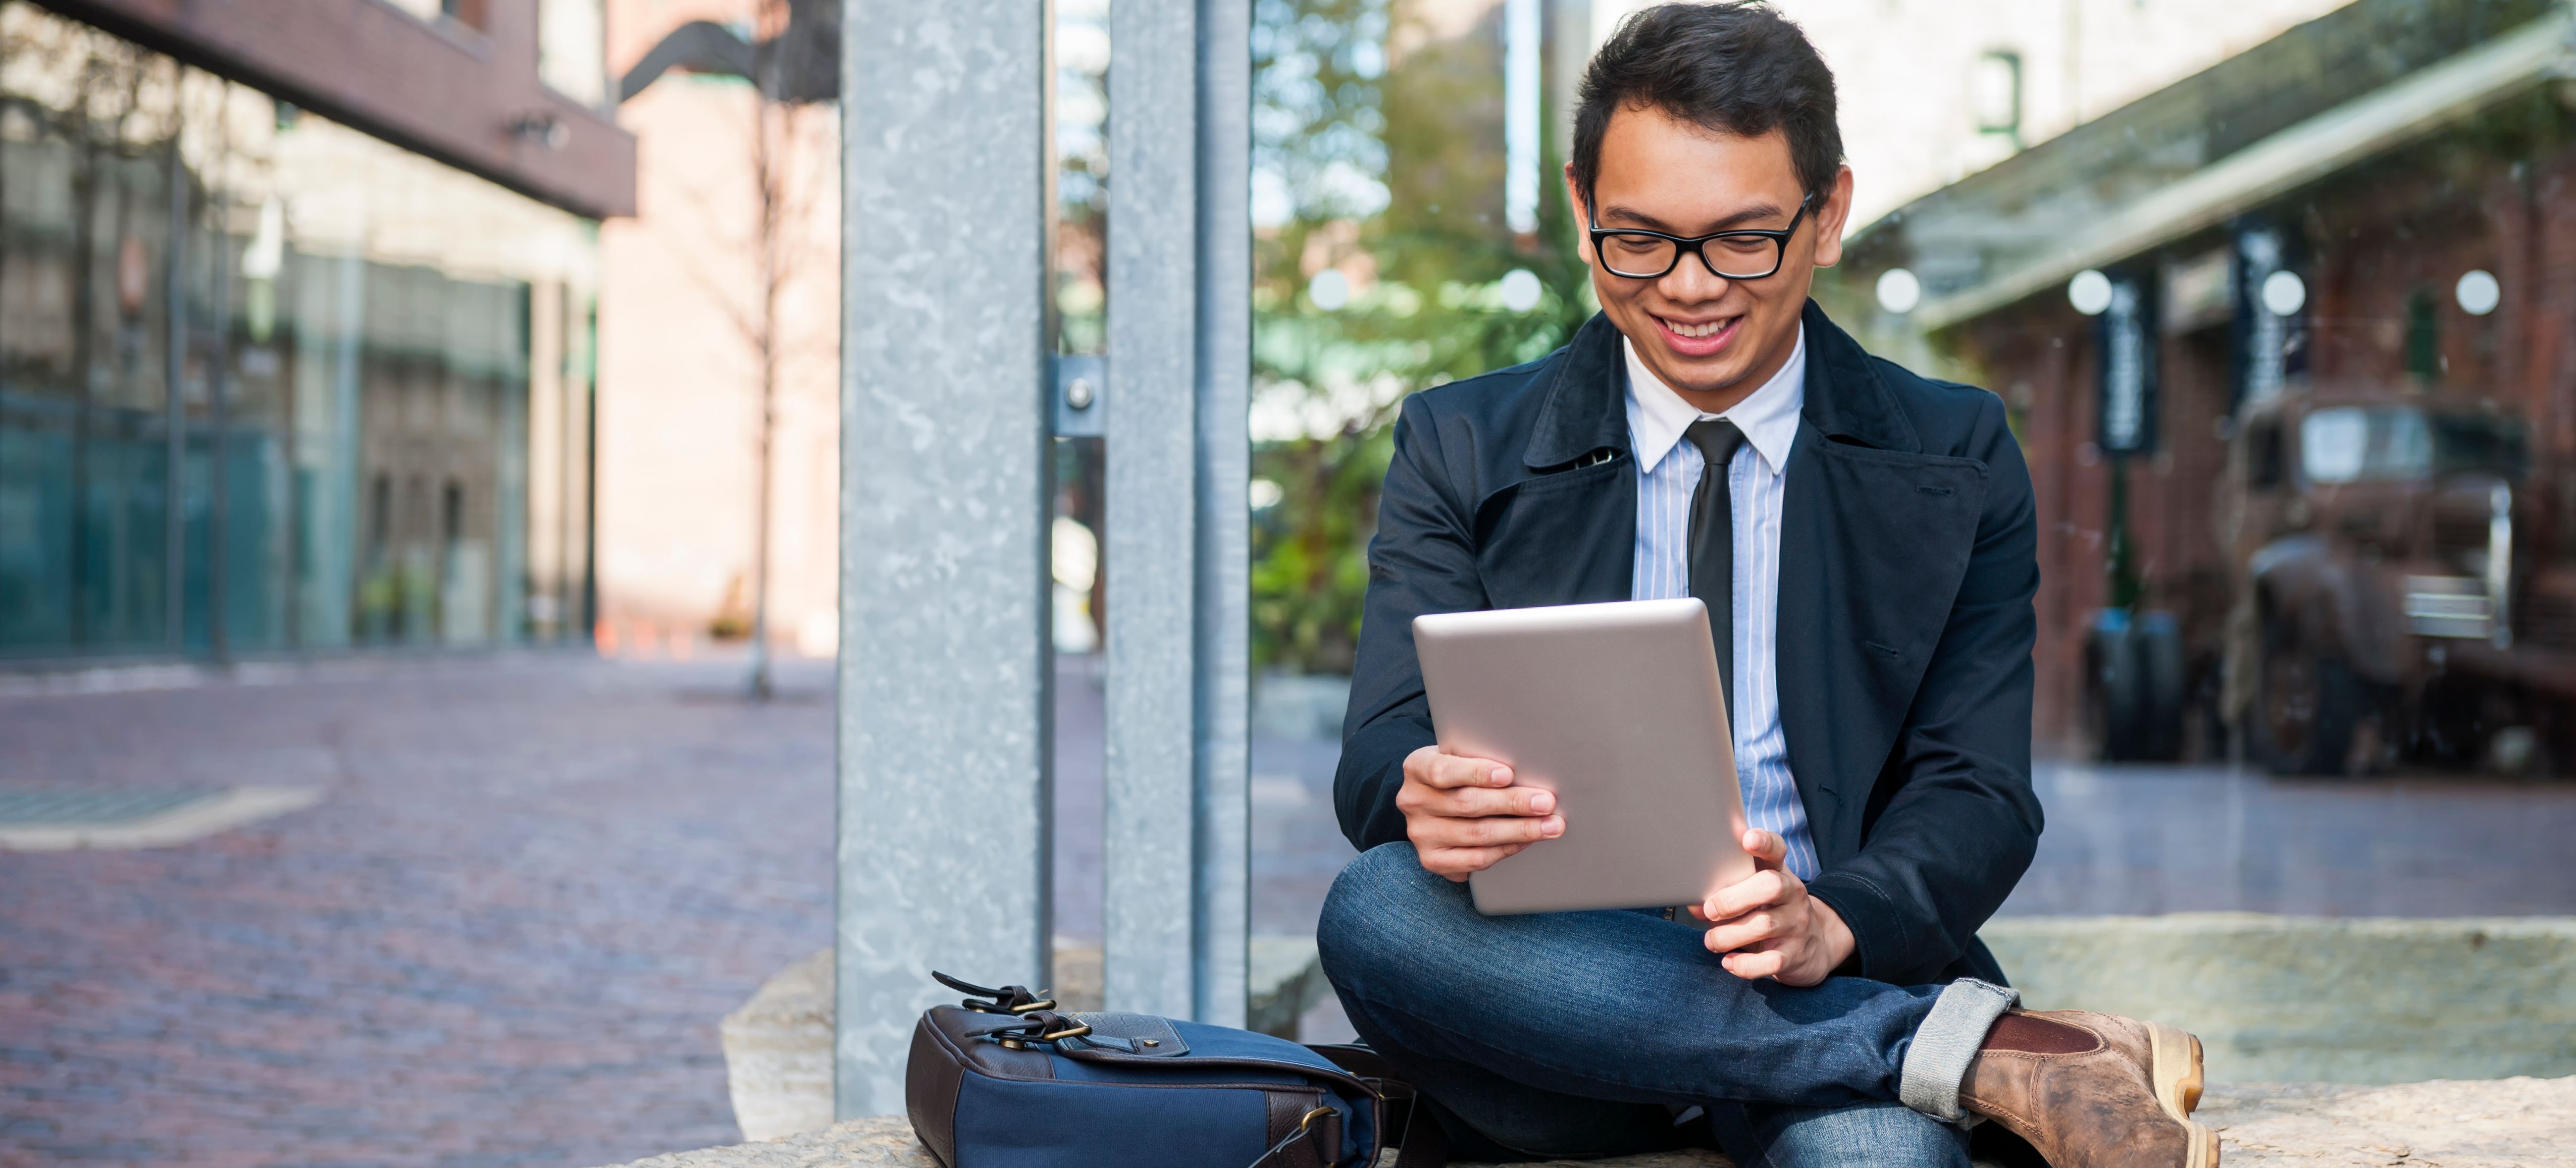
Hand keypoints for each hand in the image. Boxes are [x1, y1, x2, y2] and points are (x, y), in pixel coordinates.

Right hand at [1396, 745, 1563, 880]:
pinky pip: (1475, 859)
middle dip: (1512, 803)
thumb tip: (1528, 766)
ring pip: (1476, 835)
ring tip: (1549, 825)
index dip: (1476, 773)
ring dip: (1519, 830)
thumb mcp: (1458, 755)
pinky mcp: (1432, 860)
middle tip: (1546, 802)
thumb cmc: (1457, 772)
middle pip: (1467, 804)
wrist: (1432, 802)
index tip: (1508, 774)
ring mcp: (1421, 834)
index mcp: (1416, 768)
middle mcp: (1413, 802)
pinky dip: (1505, 849)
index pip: (1443, 771)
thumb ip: (1479, 757)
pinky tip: (1527, 841)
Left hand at [1692, 829, 1853, 985]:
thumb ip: (1723, 893)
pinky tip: (1729, 962)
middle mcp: (1792, 894)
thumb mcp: (1752, 895)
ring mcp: (1796, 925)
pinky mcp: (1795, 955)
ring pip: (1764, 925)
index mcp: (1778, 872)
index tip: (1747, 839)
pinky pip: (1770, 962)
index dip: (1764, 842)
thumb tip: (1695, 902)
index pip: (1776, 850)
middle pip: (1770, 886)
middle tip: (1710, 910)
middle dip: (1733, 898)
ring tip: (1712, 941)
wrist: (1817, 943)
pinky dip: (1745, 965)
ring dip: (1728, 935)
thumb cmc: (1771, 912)